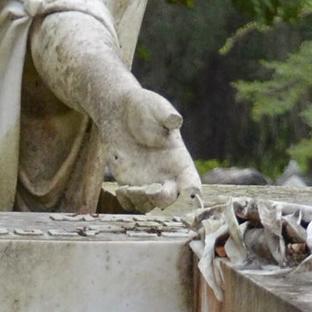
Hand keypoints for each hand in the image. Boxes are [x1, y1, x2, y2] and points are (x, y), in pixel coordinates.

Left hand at [99, 81, 199, 210]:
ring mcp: (147, 181)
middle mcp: (166, 175)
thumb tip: (175, 119)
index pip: (192, 183)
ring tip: (129, 188)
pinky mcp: (129, 183)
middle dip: (163, 199)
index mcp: (179, 160)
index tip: (189, 195)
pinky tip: (121, 190)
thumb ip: (166, 116)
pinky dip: (128, 202)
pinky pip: (131, 203)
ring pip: (150, 205)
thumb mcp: (157, 108)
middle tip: (150, 189)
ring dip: (142, 201)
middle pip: (171, 200)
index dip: (193, 193)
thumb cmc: (143, 107)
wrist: (119, 111)